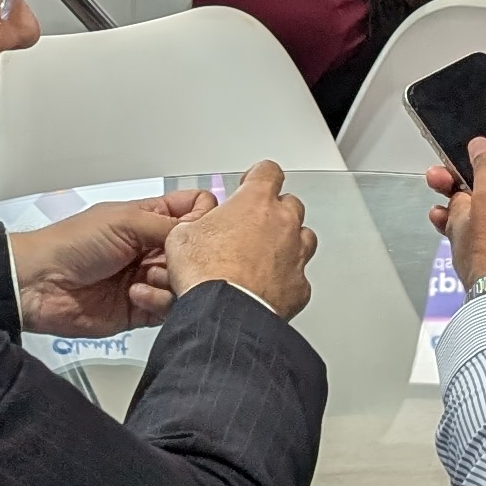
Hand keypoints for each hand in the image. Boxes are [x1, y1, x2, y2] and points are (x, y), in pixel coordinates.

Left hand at [9, 191, 198, 336]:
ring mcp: (148, 279)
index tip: (200, 231)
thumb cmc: (70, 243)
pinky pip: (169, 309)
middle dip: (188, 257)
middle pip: (195, 252)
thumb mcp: (124, 220)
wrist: (39, 285)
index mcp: (148, 218)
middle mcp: (151, 248)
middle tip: (173, 259)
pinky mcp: (142, 309)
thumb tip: (204, 228)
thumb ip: (169, 224)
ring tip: (146, 278)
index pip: (194, 211)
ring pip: (186, 282)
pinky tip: (136, 295)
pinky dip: (158, 303)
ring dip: (170, 281)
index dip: (203, 220)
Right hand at [161, 159, 314, 317]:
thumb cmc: (206, 273)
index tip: (251, 182)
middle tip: (251, 226)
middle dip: (273, 213)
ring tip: (263, 256)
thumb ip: (197, 222)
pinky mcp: (299, 287)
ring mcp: (296, 255)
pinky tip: (266, 287)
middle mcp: (283, 224)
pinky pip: (298, 277)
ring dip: (286, 243)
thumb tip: (193, 228)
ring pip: (303, 238)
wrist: (223, 313)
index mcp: (256, 202)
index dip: (258, 176)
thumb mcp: (182, 236)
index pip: (268, 172)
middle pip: (290, 205)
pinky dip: (285, 279)